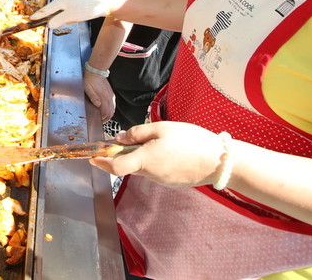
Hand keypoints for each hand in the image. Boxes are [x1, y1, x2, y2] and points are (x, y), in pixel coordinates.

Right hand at [30, 0, 114, 27]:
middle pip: (56, 12)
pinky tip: (81, 17)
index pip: (47, 9)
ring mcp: (73, 1)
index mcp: (61, 0)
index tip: (31, 18)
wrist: (105, 4)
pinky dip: (74, 17)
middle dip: (60, 19)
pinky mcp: (79, 4)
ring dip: (69, 19)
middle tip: (69, 20)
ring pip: (65, 14)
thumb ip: (58, 20)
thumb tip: (49, 25)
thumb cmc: (87, 8)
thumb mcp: (70, 16)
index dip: (39, 15)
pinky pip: (72, 13)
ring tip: (78, 18)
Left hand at [83, 71, 115, 121]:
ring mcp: (111, 96)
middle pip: (111, 113)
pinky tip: (106, 110)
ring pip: (113, 109)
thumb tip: (98, 105)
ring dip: (109, 114)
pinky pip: (113, 105)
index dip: (103, 119)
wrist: (96, 72)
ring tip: (102, 116)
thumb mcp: (88, 88)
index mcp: (103, 97)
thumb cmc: (90, 80)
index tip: (98, 121)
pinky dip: (110, 109)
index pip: (106, 113)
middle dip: (106, 118)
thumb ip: (93, 97)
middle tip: (100, 120)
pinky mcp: (111, 94)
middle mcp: (109, 97)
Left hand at [88, 121, 225, 188]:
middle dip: (122, 155)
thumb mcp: (162, 128)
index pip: (115, 166)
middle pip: (128, 166)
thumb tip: (119, 138)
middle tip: (123, 141)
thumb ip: (138, 133)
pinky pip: (155, 172)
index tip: (92, 157)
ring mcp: (161, 181)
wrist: (219, 161)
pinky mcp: (171, 183)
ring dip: (140, 157)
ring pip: (142, 168)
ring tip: (155, 141)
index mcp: (145, 159)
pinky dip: (153, 162)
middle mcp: (150, 174)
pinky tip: (167, 151)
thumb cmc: (191, 140)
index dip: (101, 162)